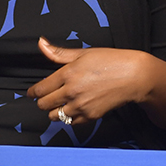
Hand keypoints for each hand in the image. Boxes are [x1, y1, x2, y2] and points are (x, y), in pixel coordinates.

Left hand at [27, 37, 153, 123]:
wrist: (134, 76)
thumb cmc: (111, 61)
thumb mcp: (84, 53)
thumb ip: (59, 53)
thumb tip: (41, 43)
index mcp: (68, 74)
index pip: (40, 89)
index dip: (33, 91)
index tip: (32, 92)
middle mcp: (71, 91)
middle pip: (43, 104)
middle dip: (42, 101)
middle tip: (47, 97)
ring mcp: (80, 105)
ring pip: (54, 116)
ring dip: (54, 110)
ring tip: (61, 103)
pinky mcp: (90, 116)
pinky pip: (70, 122)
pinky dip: (69, 117)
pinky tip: (74, 108)